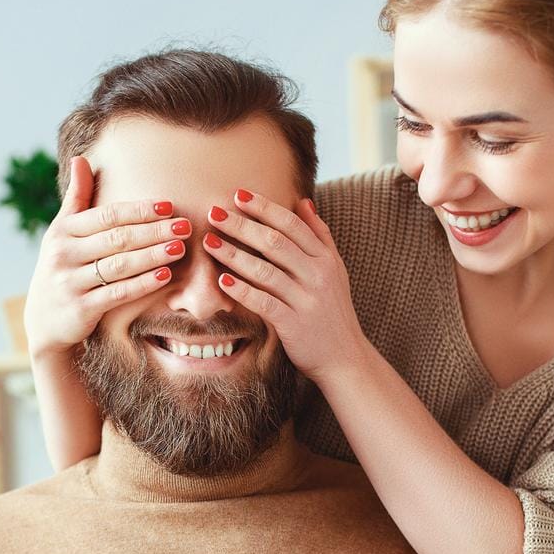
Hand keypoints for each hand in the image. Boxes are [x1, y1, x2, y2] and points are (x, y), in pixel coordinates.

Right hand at [23, 156, 189, 355]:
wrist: (43, 321)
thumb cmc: (62, 268)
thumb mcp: (62, 233)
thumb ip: (76, 198)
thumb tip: (81, 158)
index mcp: (62, 231)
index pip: (107, 216)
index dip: (139, 210)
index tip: (168, 206)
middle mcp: (63, 254)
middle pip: (117, 238)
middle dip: (153, 231)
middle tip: (185, 226)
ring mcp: (70, 282)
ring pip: (119, 265)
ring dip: (153, 255)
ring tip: (180, 247)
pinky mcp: (80, 309)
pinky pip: (117, 294)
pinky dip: (143, 284)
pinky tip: (165, 276)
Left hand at [208, 189, 369, 380]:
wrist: (344, 357)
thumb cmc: (332, 310)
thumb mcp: (334, 269)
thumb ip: (319, 235)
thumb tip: (303, 201)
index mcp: (325, 258)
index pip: (292, 225)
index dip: (264, 208)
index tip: (238, 195)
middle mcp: (318, 275)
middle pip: (275, 243)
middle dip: (242, 226)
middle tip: (214, 212)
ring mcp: (306, 300)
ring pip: (265, 271)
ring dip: (234, 254)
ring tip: (209, 242)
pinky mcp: (294, 324)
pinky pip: (264, 303)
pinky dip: (243, 290)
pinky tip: (222, 280)